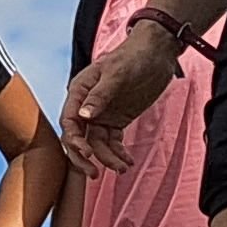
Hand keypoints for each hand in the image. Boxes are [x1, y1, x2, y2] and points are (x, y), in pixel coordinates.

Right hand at [61, 14, 182, 174]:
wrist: (157, 52)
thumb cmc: (134, 57)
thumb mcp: (117, 74)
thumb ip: (99, 95)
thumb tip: (83, 116)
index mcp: (80, 91)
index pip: (69, 121)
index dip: (74, 140)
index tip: (87, 154)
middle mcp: (87, 105)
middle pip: (78, 137)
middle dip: (85, 157)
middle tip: (95, 173)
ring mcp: (102, 113)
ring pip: (97, 143)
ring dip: (106, 158)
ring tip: (122, 168)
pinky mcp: (117, 119)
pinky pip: (112, 141)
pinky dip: (117, 153)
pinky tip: (127, 161)